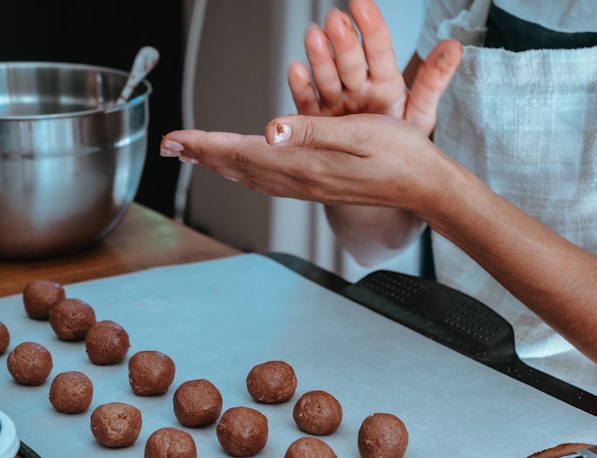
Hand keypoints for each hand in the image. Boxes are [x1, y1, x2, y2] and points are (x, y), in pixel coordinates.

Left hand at [161, 113, 446, 212]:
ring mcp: (309, 187)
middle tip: (170, 145)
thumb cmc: (401, 155)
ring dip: (220, 164)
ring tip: (195, 154)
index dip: (204, 145)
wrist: (426, 187)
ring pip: (251, 176)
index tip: (174, 139)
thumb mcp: (359, 133)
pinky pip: (269, 181)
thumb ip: (312, 131)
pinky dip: (245, 170)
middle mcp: (301, 180)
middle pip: (238, 167)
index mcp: (305, 164)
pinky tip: (244, 166)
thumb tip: (269, 130)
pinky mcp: (319, 186)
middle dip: (201, 155)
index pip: (242, 152)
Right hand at [288, 0, 461, 133]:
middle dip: (343, 40)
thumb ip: (433, 80)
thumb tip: (454, 46)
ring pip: (328, 77)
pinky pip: (308, 103)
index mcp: (386, 85)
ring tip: (314, 36)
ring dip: (319, 57)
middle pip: (351, 61)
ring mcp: (337, 104)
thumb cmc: (400, 147)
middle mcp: (359, 89)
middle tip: (336, 20)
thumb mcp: (421, 115)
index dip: (372, 27)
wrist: (377, 179)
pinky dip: (301, 87)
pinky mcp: (317, 121)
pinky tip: (296, 69)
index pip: (380, 51)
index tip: (362, 4)